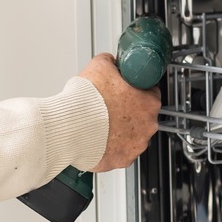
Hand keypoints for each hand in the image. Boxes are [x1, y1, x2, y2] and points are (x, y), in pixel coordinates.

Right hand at [77, 52, 160, 172]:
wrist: (71, 126)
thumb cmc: (87, 100)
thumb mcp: (100, 65)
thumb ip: (112, 62)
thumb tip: (112, 61)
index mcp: (149, 102)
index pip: (151, 93)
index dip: (136, 90)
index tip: (126, 91)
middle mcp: (148, 126)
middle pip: (143, 117)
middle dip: (129, 112)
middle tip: (110, 107)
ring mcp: (136, 145)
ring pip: (133, 136)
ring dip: (121, 131)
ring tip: (102, 124)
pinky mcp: (122, 160)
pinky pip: (120, 153)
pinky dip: (111, 147)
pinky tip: (99, 138)